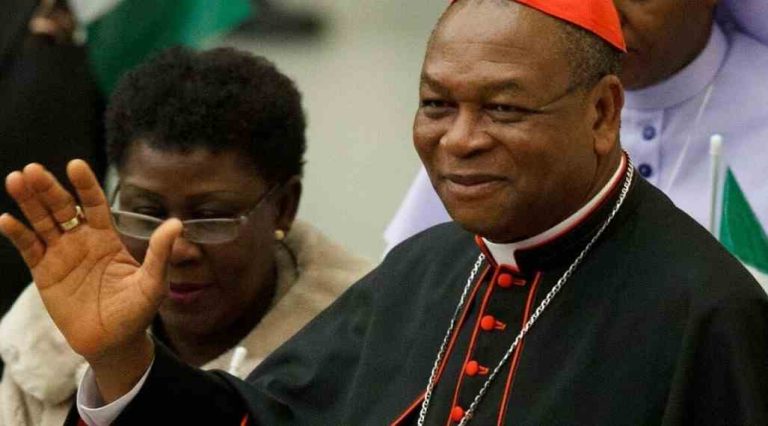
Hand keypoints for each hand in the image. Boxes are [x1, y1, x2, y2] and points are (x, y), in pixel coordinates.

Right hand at [0, 160, 180, 399]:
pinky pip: (28, 249)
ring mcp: (61, 254)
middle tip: (33, 169)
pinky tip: (6, 220)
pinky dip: (17, 234)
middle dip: (48, 188)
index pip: (95, 204)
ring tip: (16, 180)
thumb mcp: (153, 282)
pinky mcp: (44, 273)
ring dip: (28, 202)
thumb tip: (177, 224)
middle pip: (62, 207)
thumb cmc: (136, 312)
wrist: (113, 343)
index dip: (85, 185)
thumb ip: (160, 253)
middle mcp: (82, 240)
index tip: (75, 165)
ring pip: (41, 222)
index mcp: (107, 237)